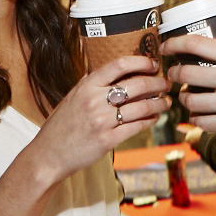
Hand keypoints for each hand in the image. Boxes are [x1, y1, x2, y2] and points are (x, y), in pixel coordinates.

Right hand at [31, 56, 169, 181]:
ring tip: (165, 102)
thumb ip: (92, 84)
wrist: (49, 154)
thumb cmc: (61, 125)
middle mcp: (95, 100)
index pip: (119, 64)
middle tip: (166, 84)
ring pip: (142, 107)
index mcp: (87, 85)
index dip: (141, 61)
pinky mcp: (108, 140)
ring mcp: (102, 121)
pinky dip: (150, 120)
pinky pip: (138, 126)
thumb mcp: (72, 97)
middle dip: (157, 82)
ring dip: (159, 103)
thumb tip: (116, 71)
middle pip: (137, 84)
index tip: (153, 64)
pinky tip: (154, 117)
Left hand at [162, 35, 215, 149]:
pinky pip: (202, 122)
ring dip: (183, 98)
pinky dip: (196, 118)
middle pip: (186, 73)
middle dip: (174, 73)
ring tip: (187, 95)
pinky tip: (199, 114)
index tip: (166, 45)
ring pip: (190, 100)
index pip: (196, 44)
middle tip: (174, 72)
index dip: (174, 43)